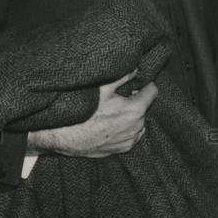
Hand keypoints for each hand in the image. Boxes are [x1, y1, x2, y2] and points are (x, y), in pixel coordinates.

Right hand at [27, 69, 157, 157]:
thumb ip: (123, 75)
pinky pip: (131, 135)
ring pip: (138, 121)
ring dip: (131, 115)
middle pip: (144, 106)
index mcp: (135, 110)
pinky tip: (111, 123)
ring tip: (114, 110)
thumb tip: (136, 67)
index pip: (152, 91)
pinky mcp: (122, 149)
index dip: (145, 84)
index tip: (136, 82)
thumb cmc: (83, 111)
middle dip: (135, 100)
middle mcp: (136, 127)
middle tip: (119, 96)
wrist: (64, 136)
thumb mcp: (102, 87)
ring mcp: (129, 140)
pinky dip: (126, 128)